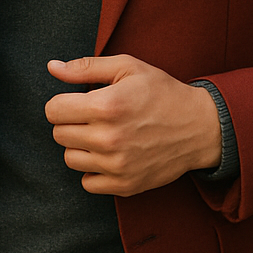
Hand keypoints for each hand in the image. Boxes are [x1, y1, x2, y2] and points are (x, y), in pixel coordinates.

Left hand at [45, 55, 221, 195]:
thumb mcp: (128, 68)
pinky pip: (87, 182)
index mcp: (107, 106)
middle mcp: (109, 138)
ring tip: (103, 135)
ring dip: (81, 146)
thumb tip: (52, 68)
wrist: (200, 127)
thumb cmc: (162, 92)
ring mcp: (117, 165)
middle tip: (94, 117)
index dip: (63, 103)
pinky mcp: (125, 185)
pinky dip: (94, 170)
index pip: (53, 110)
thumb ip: (86, 68)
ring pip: (70, 159)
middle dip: (71, 123)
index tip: (78, 102)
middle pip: (59, 134)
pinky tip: (111, 155)